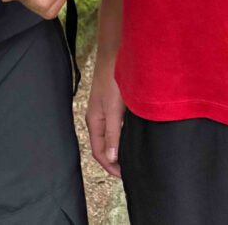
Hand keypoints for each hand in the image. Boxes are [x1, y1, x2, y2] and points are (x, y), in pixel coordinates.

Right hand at [86, 50, 123, 177]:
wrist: (115, 52)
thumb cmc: (112, 78)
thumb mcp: (113, 109)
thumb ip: (112, 134)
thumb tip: (111, 159)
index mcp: (94, 121)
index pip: (98, 152)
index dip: (110, 166)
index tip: (125, 176)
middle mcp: (98, 117)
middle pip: (103, 145)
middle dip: (114, 160)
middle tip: (130, 169)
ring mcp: (104, 109)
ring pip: (110, 135)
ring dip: (119, 146)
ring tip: (132, 155)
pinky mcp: (113, 101)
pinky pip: (116, 124)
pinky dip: (123, 134)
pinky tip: (133, 134)